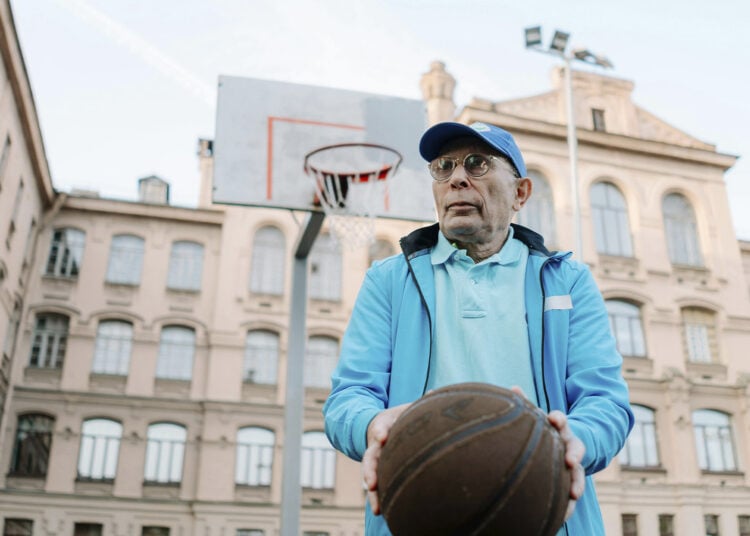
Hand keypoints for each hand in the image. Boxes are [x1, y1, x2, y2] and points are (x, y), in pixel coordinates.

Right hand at [361, 403, 410, 514]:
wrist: (379, 426)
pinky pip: (377, 485)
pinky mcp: (377, 470)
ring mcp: (375, 458)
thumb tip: (435, 392)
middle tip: (371, 482)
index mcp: (383, 424)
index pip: (380, 427)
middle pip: (370, 457)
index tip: (383, 436)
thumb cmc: (399, 418)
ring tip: (376, 506)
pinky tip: (381, 512)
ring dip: (372, 489)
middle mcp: (376, 443)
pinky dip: (378, 498)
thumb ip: (419, 403)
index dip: (381, 431)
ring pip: (370, 474)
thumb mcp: (406, 408)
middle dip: (370, 470)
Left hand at [510, 387, 584, 520]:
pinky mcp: (572, 479)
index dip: (558, 419)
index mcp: (559, 428)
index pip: (561, 421)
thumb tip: (513, 388)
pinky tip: (566, 514)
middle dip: (574, 453)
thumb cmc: (545, 429)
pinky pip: (573, 490)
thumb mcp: (538, 416)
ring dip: (577, 482)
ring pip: (579, 473)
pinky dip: (571, 501)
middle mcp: (569, 444)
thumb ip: (526, 403)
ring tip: (574, 494)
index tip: (554, 419)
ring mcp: (573, 463)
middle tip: (570, 461)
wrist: (567, 443)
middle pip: (575, 447)